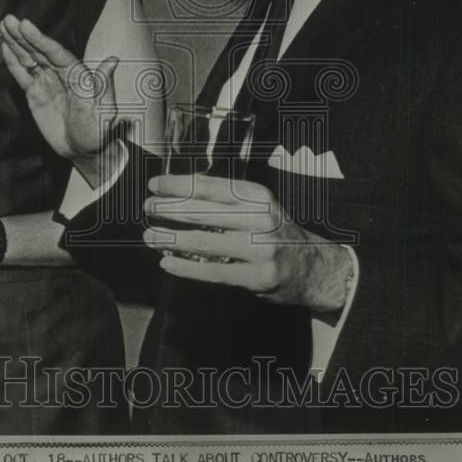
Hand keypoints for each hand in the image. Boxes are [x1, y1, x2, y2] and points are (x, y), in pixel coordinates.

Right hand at [0, 15, 118, 171]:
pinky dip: (14, 63)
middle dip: (23, 35)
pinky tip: (6, 49)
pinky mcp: (35, 95)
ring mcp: (46, 83)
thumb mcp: (104, 109)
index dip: (40, 39)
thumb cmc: (98, 130)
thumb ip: (103, 85)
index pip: (55, 52)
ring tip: (4, 26)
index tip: (26, 25)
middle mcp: (60, 74)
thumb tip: (113, 60)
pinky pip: (23, 76)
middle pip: (39, 51)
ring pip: (29, 59)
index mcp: (76, 74)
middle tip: (9, 20)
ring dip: (16, 44)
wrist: (84, 151)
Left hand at [143, 175, 352, 313]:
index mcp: (258, 196)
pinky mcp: (257, 277)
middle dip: (170, 209)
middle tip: (148, 208)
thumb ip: (226, 201)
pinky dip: (186, 267)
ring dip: (171, 239)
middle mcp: (260, 219)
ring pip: (204, 243)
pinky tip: (168, 263)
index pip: (210, 186)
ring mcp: (260, 249)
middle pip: (204, 212)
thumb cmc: (276, 233)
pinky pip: (213, 272)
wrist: (313, 267)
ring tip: (151, 236)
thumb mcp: (259, 207)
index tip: (155, 184)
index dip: (178, 185)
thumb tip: (178, 196)